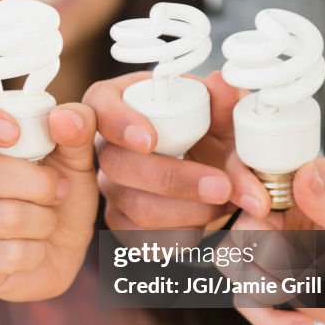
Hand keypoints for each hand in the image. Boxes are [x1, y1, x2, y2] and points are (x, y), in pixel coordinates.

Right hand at [0, 89, 97, 300]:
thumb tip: (63, 117)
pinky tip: (33, 248)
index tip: (13, 133)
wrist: (59, 253)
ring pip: (2, 216)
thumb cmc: (56, 198)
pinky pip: (7, 252)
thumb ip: (76, 129)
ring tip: (46, 220)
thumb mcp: (75, 158)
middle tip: (58, 189)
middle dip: (38, 184)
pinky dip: (36, 251)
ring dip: (43, 220)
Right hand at [84, 71, 237, 230]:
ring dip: (189, 210)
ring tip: (224, 201)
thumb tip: (223, 86)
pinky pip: (144, 238)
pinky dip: (184, 233)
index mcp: (120, 103)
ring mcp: (111, 187)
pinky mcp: (121, 222)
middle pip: (118, 165)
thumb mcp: (220, 112)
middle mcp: (106, 146)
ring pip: (135, 207)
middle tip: (221, 186)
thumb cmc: (207, 130)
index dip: (119, 123)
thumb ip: (223, 102)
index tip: (150, 140)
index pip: (99, 106)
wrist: (212, 170)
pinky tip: (206, 219)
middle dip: (174, 180)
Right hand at [223, 157, 324, 324]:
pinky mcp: (268, 282)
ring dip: (262, 284)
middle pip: (238, 223)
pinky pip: (245, 298)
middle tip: (301, 269)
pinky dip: (269, 317)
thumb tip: (305, 172)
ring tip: (305, 293)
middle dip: (264, 252)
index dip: (246, 189)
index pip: (253, 174)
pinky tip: (304, 324)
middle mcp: (279, 213)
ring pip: (230, 260)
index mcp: (303, 185)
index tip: (264, 208)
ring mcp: (269, 247)